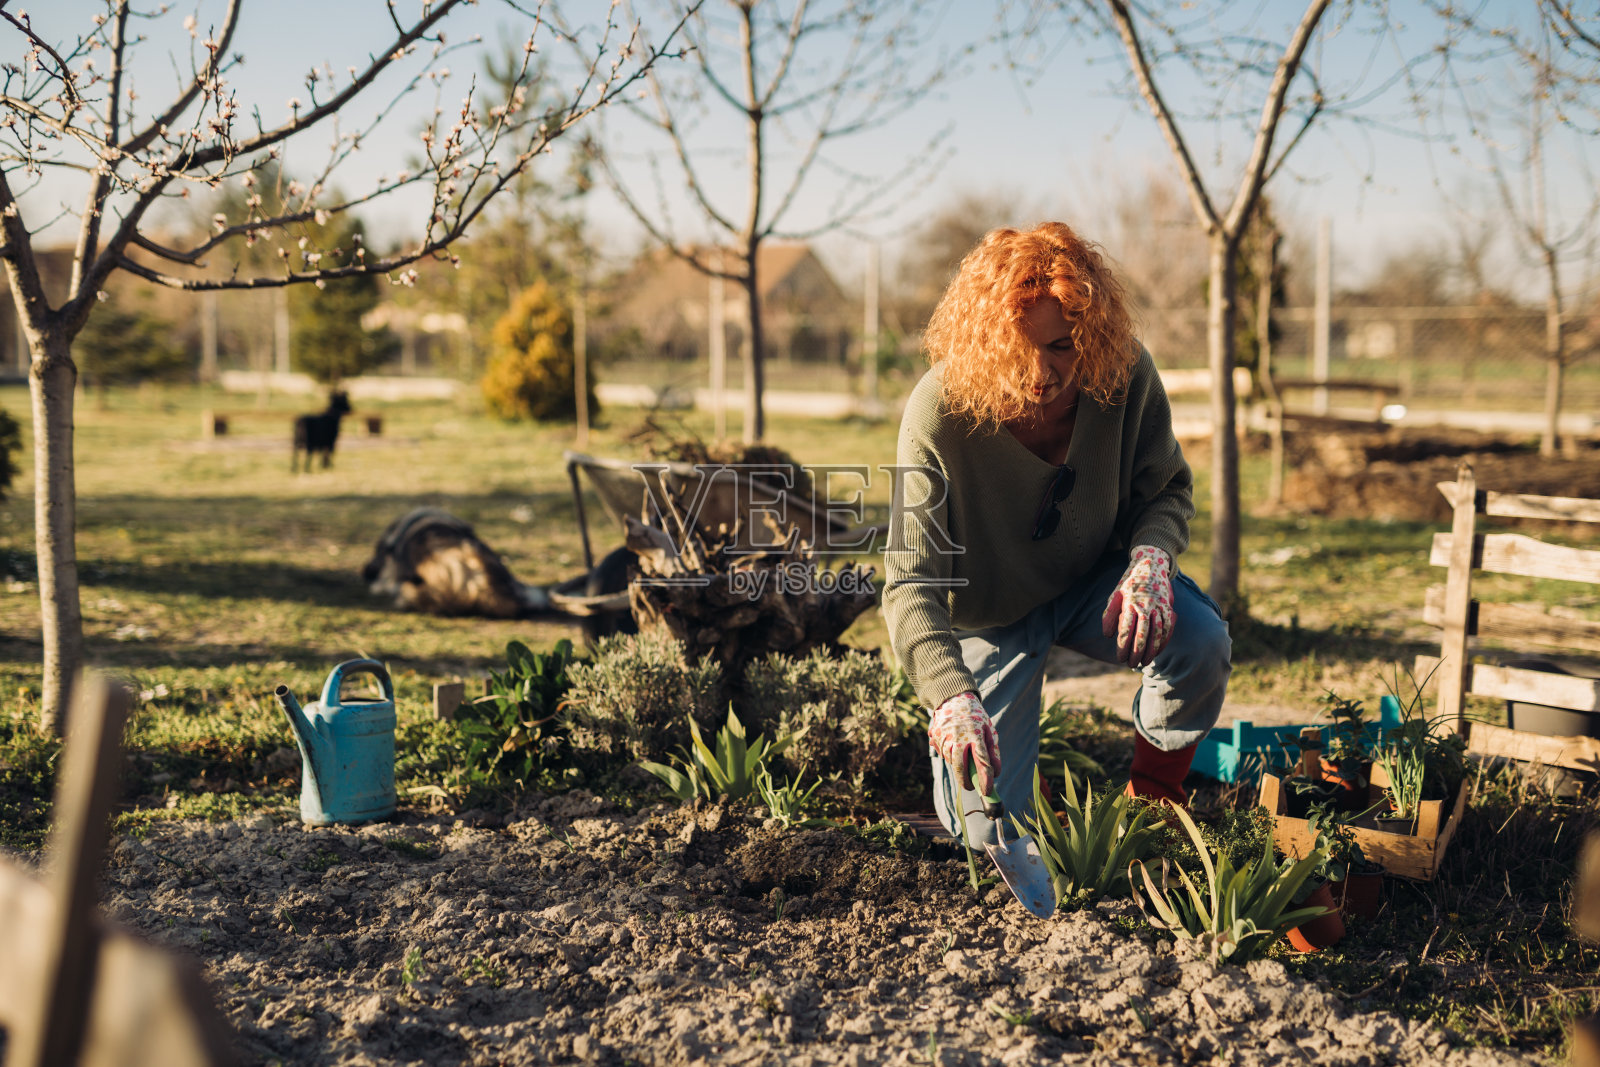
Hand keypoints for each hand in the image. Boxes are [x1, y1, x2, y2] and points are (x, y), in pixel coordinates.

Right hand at [927, 691, 1000, 796]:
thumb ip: (993, 751)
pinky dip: (948, 754)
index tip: (987, 791)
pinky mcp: (935, 736)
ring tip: (963, 757)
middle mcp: (959, 736)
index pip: (982, 762)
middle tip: (970, 786)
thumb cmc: (976, 717)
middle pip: (960, 767)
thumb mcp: (989, 730)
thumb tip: (994, 772)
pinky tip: (953, 745)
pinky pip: (942, 753)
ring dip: (957, 765)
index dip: (985, 780)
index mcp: (976, 734)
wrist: (954, 698)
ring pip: (950, 761)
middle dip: (966, 781)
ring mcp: (945, 736)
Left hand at [1101, 545, 1174, 668]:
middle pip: (1142, 634)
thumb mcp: (1115, 595)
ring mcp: (1159, 606)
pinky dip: (1164, 640)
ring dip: (1152, 650)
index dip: (1123, 647)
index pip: (1126, 630)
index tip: (1120, 657)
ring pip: (1157, 633)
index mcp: (1129, 603)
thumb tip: (1107, 635)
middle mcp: (1145, 605)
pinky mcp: (1168, 606)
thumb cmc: (1129, 584)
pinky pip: (1168, 627)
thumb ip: (1109, 615)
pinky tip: (1158, 651)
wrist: (1150, 564)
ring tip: (1145, 662)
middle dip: (1136, 652)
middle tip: (1131, 664)